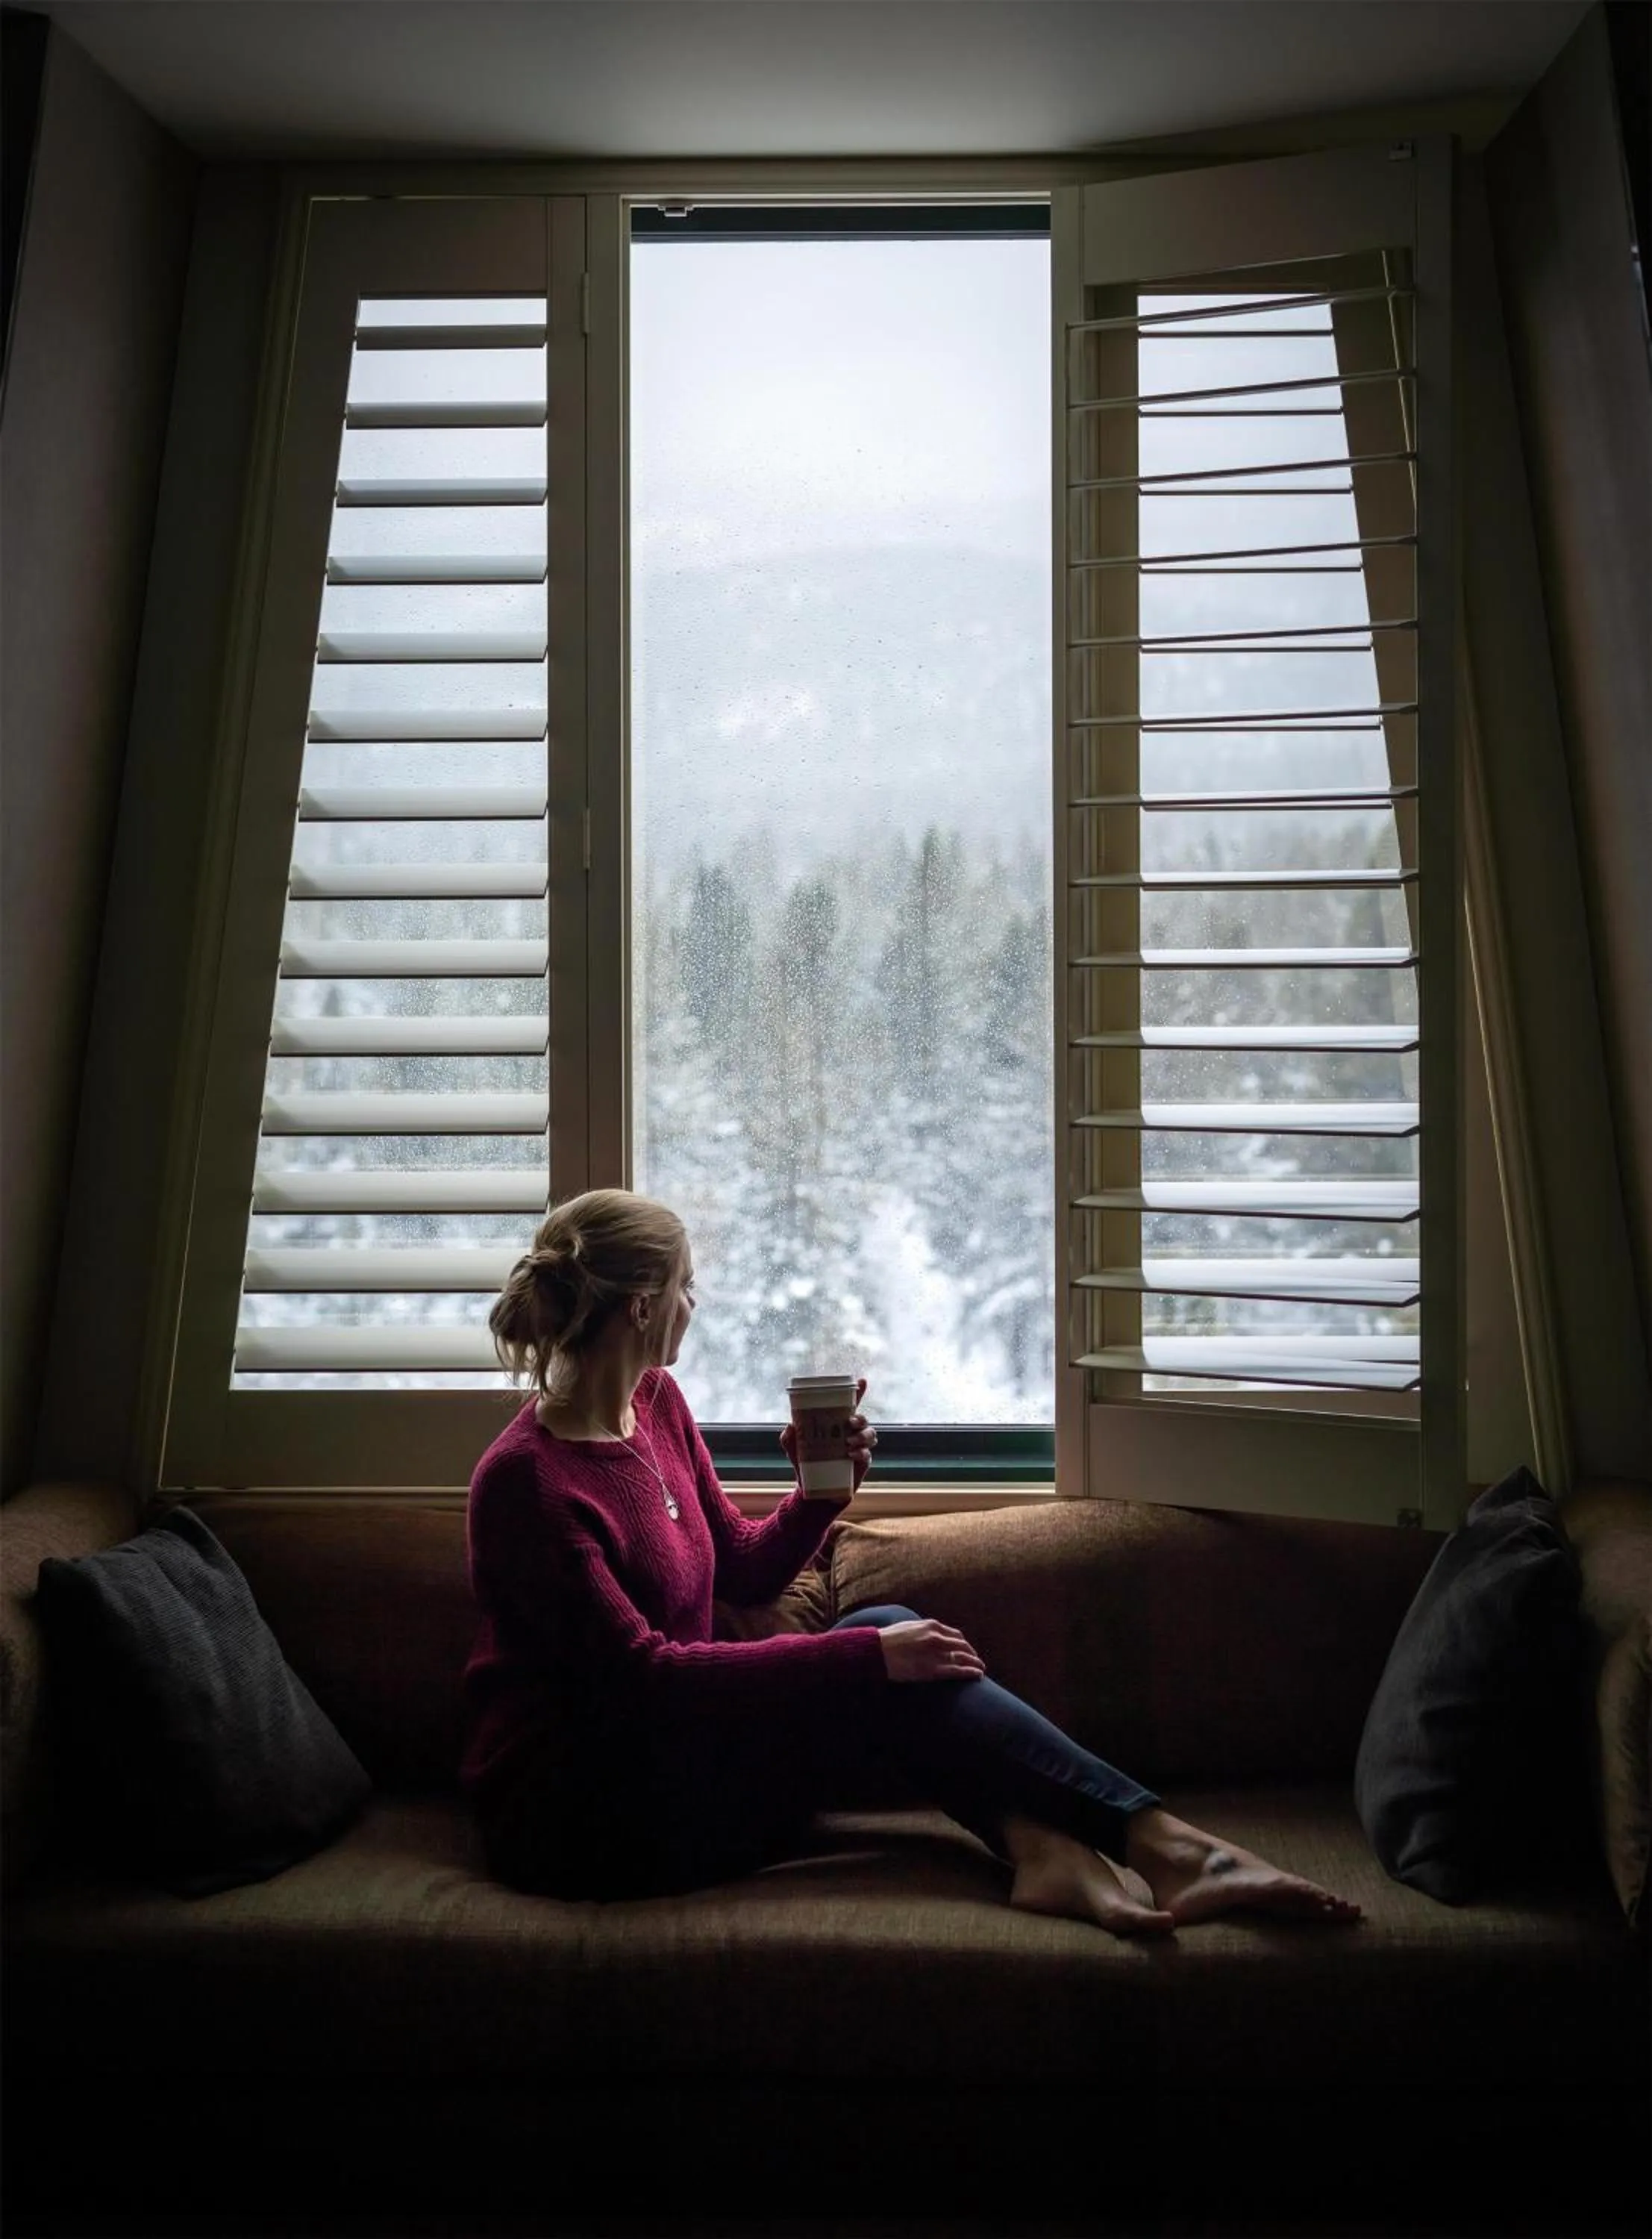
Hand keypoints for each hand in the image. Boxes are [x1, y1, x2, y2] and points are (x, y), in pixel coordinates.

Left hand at [778, 1378, 876, 1495]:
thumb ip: (789, 1437)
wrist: (815, 1490)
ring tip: (848, 1442)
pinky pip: (867, 1453)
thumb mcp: (794, 1449)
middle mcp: (850, 1432)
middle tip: (849, 1422)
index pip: (849, 1405)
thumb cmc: (806, 1464)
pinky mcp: (862, 1462)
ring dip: (862, 1435)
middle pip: (863, 1419)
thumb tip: (790, 1425)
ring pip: (870, 1434)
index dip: (858, 1392)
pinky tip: (851, 1455)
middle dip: (860, 1417)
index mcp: (836, 1424)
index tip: (862, 1381)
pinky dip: (861, 1452)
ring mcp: (858, 1447)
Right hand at [878, 1618, 986, 1684]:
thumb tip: (929, 1634)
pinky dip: (970, 1672)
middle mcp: (937, 1637)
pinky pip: (957, 1670)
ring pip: (963, 1658)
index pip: (955, 1635)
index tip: (965, 1650)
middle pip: (962, 1645)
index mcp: (931, 1626)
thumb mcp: (909, 1627)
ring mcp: (936, 1653)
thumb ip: (923, 1630)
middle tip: (976, 1660)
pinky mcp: (933, 1669)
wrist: (876, 1651)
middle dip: (971, 1653)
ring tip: (981, 1669)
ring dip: (975, 1663)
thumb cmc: (889, 1639)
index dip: (963, 1644)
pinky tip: (977, 1675)